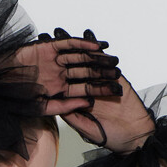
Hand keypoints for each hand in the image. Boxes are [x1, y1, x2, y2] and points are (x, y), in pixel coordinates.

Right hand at [1, 30, 121, 116]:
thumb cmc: (11, 99)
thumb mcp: (40, 107)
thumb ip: (63, 107)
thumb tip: (87, 103)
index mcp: (58, 91)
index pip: (85, 89)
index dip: (101, 88)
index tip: (118, 89)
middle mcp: (58, 75)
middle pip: (86, 72)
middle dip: (103, 72)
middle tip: (119, 71)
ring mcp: (53, 60)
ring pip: (80, 58)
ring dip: (98, 58)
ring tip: (114, 58)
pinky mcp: (47, 47)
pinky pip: (68, 45)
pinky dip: (82, 44)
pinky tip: (97, 45)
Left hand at [38, 25, 154, 148]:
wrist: (135, 136)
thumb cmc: (112, 136)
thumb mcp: (86, 128)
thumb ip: (72, 115)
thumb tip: (57, 104)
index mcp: (74, 100)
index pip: (56, 82)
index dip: (44, 71)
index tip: (31, 58)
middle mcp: (83, 88)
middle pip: (65, 67)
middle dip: (53, 52)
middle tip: (42, 36)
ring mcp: (99, 81)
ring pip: (83, 60)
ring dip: (71, 46)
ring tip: (60, 30)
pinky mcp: (113, 76)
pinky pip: (102, 59)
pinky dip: (95, 48)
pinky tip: (87, 35)